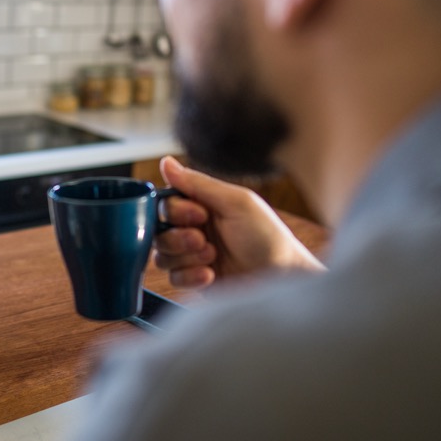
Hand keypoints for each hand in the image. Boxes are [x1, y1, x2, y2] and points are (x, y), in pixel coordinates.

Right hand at [153, 157, 325, 290]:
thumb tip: (165, 161)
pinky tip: (211, 274)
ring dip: (185, 257)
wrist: (282, 277)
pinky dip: (189, 276)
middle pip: (158, 230)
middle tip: (203, 240)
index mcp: (202, 205)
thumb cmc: (267, 236)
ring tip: (212, 257)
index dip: (175, 210)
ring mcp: (193, 255)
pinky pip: (172, 278)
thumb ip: (197, 183)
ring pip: (161, 255)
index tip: (199, 215)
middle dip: (178, 237)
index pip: (165, 202)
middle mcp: (194, 228)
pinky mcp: (194, 279)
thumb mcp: (235, 202)